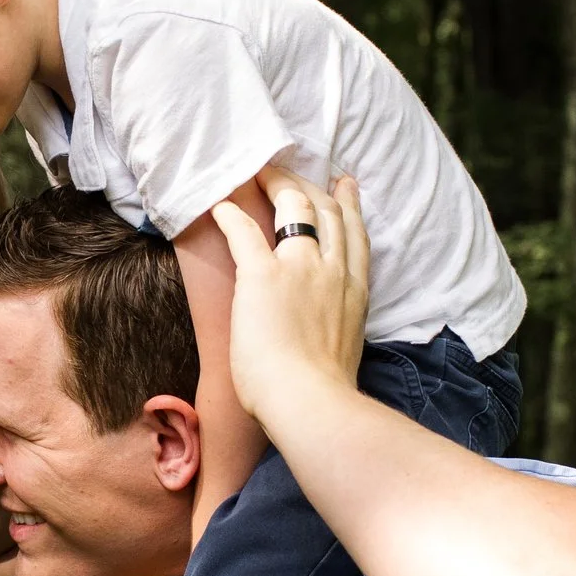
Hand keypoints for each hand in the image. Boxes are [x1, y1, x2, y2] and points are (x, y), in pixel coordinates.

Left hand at [209, 169, 369, 441]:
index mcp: (354, 290)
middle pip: (326, 211)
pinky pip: (244, 232)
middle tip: (291, 173)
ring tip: (258, 174)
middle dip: (309, 186)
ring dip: (275, 186)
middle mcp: (332, 270)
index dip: (348, 204)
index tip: (344, 185)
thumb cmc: (325, 392)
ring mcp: (299, 268)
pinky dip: (230, 215)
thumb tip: (324, 335)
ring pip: (293, 208)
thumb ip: (338, 327)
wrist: (311, 402)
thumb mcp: (345, 348)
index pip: (354, 233)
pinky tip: (220, 206)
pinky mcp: (262, 276)